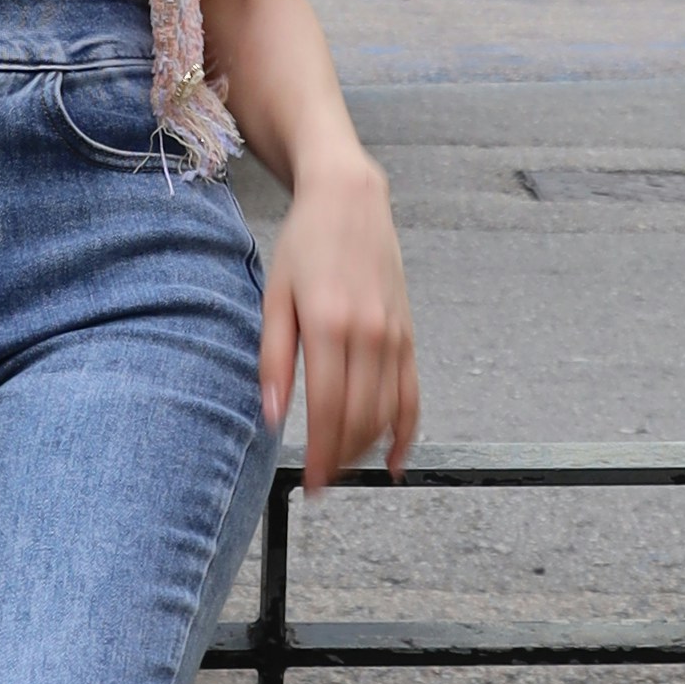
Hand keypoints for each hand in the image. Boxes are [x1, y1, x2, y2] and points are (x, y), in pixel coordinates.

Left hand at [261, 142, 416, 493]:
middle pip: (360, 418)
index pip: (328, 409)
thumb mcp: (275, 295)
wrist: (350, 199)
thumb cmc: (305, 244)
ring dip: (367, 450)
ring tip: (343, 469)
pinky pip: (413, 394)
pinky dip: (407, 432)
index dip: (320, 454)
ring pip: (387, 413)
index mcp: (329, 324)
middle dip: (340, 459)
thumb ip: (273, 358)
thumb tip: (271, 415)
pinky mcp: (409, 334)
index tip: (310, 483)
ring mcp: (395, 335)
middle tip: (321, 484)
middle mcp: (369, 333)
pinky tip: (395, 459)